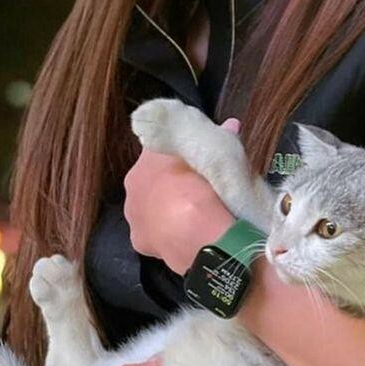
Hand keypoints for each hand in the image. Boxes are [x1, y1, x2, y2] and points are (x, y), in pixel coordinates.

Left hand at [123, 117, 240, 273]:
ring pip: (150, 208)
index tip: (196, 162)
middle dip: (169, 184)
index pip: (161, 151)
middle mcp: (133, 183)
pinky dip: (166, 234)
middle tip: (195, 190)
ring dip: (165, 210)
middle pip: (152, 180)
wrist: (197, 229)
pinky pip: (153, 233)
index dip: (180, 156)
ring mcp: (133, 214)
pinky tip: (182, 236)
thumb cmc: (206, 184)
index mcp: (148, 158)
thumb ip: (222, 139)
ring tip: (191, 216)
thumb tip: (231, 125)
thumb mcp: (219, 156)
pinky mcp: (139, 240)